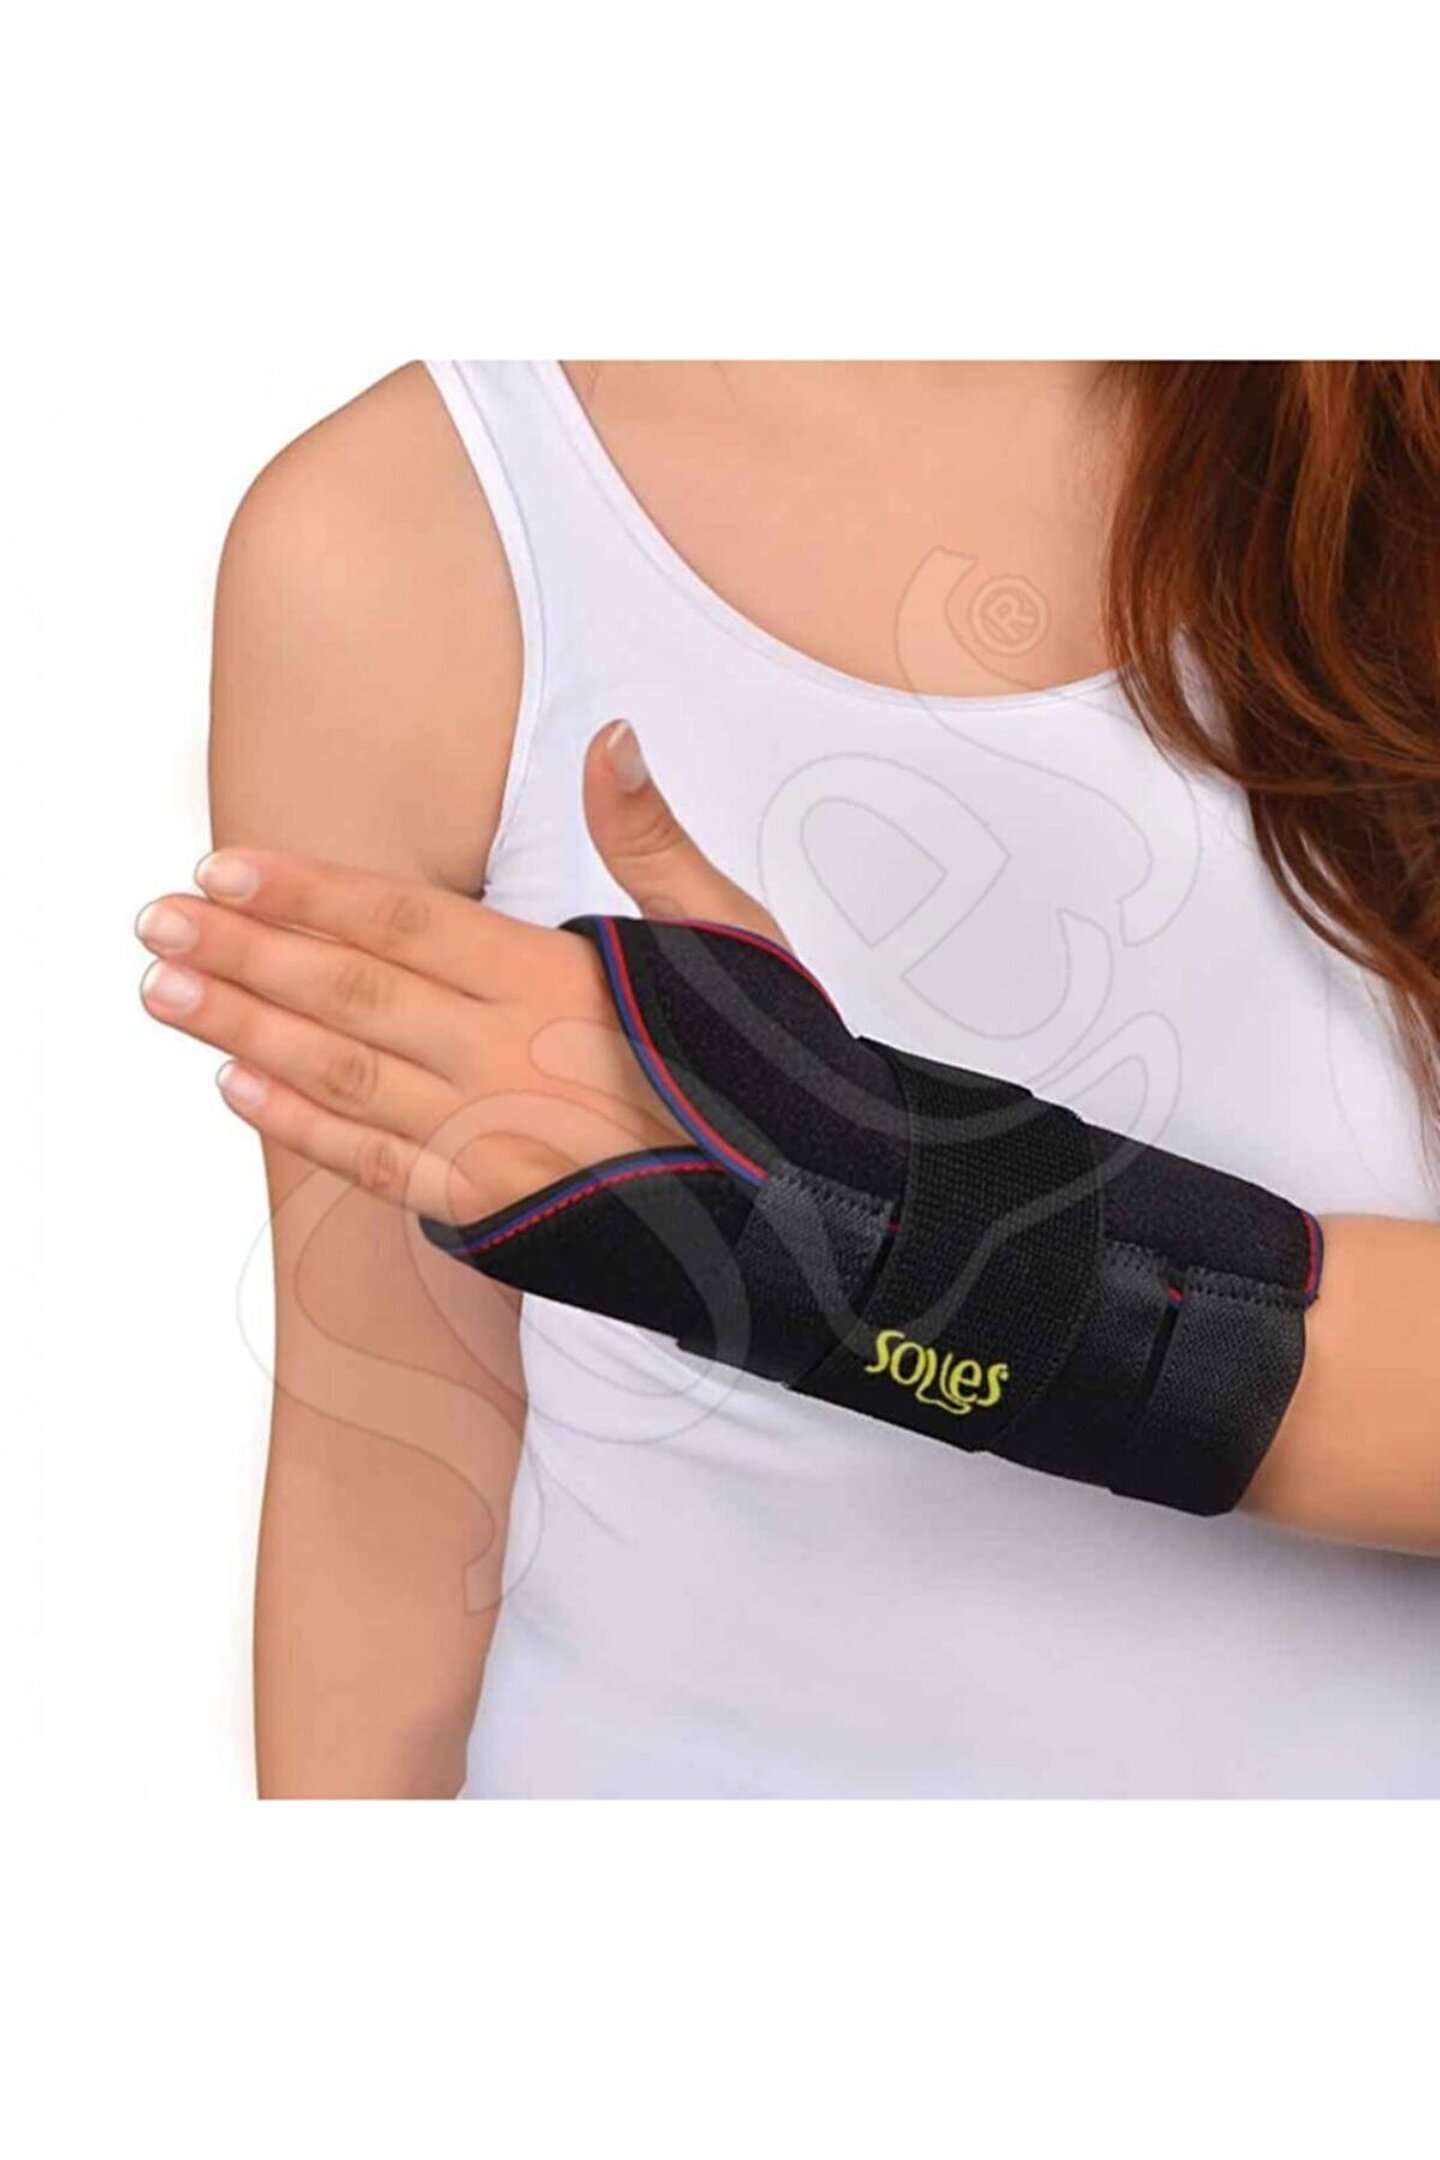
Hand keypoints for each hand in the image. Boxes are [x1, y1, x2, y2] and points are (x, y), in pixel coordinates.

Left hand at [136, 723, 787, 1224]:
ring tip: (167, 992)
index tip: (224, 868)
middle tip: (155, 923)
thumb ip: (651, 842)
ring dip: (245, 1028)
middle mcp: (514, 1055)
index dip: (306, 892)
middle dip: (246, 952)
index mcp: (563, 980)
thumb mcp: (733, 936)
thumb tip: (611, 738)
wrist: (814, 1211)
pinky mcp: (497, 1209)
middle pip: (350, 992)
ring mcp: (498, 1138)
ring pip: (343, 1075)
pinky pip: (376, 1166)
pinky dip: (300, 1129)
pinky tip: (239, 1088)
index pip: (404, 922)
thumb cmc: (772, 1070)